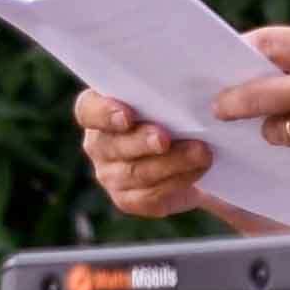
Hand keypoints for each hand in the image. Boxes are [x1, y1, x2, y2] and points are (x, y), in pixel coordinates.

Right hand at [71, 88, 220, 221]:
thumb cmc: (178, 112)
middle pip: (112, 145)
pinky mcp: (129, 200)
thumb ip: (167, 91)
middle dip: (142, 141)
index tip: (127, 115)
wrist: (194, 153)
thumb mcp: (173, 95)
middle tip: (164, 138)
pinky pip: (149, 196)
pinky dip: (177, 182)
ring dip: (171, 163)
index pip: (87, 110)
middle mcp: (98, 144)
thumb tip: (185, 89)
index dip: (103, 113)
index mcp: (98, 111)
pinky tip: (197, 170)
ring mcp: (110, 175)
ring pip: (135, 172)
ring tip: (201, 153)